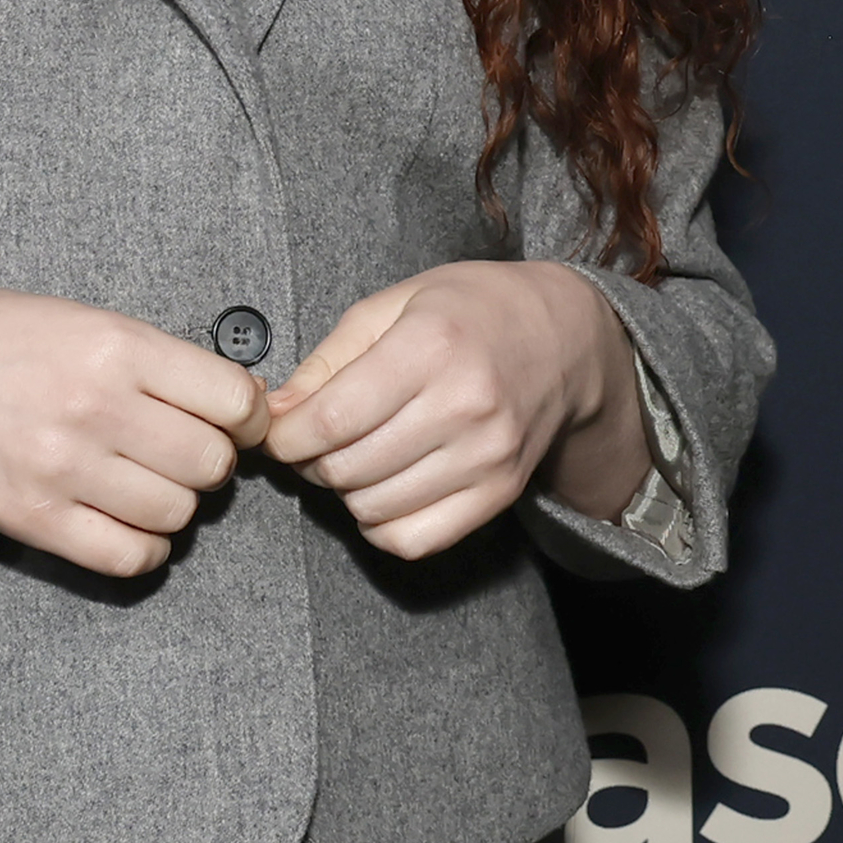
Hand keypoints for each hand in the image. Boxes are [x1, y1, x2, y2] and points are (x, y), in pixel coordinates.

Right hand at [0, 289, 270, 578]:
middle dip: (208, 463)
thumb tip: (237, 404)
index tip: (232, 422)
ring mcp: (64, 468)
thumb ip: (156, 359)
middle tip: (178, 453)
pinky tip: (126, 523)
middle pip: (212, 465)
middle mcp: (96, 407)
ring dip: (174, 505)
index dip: (246, 417)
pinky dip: (145, 548)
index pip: (234, 401)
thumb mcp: (82, 318)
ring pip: (178, 514)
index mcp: (115, 346)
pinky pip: (131, 558)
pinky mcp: (35, 519)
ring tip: (143, 484)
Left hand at [262, 260, 649, 559]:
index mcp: (431, 344)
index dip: (286, 436)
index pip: (331, 418)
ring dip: (345, 492)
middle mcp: (464, 404)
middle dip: (311, 462)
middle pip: (347, 467)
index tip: (276, 432)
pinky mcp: (500, 493)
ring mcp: (487, 456)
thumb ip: (329, 359)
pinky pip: (415, 539)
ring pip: (374, 508)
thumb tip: (276, 413)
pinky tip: (381, 490)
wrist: (566, 339)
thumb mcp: (393, 303)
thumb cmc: (471, 311)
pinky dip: (381, 525)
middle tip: (314, 441)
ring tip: (353, 457)